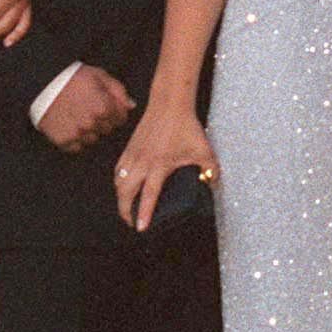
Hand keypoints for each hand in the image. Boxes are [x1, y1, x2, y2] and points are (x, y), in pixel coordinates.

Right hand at [36, 65, 133, 152]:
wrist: (41, 83)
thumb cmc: (72, 77)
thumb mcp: (98, 76)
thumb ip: (118, 91)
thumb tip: (131, 105)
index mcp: (104, 107)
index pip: (121, 119)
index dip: (115, 111)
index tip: (105, 105)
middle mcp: (92, 123)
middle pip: (107, 130)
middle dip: (102, 120)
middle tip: (89, 109)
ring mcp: (77, 133)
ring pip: (92, 139)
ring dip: (89, 131)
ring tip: (78, 116)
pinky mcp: (63, 140)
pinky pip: (76, 146)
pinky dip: (75, 139)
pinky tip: (69, 125)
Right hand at [113, 102, 218, 229]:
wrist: (169, 103)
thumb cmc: (185, 126)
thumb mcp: (203, 150)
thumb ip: (211, 169)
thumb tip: (213, 182)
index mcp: (159, 166)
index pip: (148, 196)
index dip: (143, 214)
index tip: (140, 228)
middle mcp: (142, 162)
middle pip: (125, 193)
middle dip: (125, 211)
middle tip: (131, 222)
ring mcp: (132, 155)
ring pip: (118, 181)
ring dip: (120, 197)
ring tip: (127, 207)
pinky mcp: (128, 148)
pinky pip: (118, 169)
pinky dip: (118, 181)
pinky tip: (124, 186)